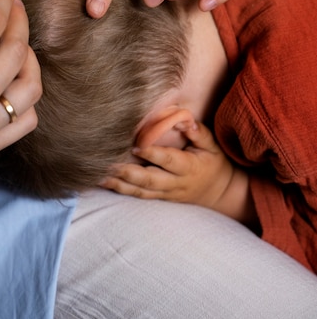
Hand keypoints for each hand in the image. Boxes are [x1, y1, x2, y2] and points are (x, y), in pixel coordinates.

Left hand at [101, 119, 236, 211]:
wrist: (219, 192)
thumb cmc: (213, 163)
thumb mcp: (212, 146)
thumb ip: (198, 133)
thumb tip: (184, 120)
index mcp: (189, 167)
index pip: (169, 161)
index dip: (153, 155)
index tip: (136, 147)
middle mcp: (176, 183)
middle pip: (150, 180)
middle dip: (128, 173)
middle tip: (108, 164)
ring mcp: (166, 193)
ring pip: (141, 191)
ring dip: (119, 184)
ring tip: (100, 176)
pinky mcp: (159, 198)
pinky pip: (139, 196)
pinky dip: (122, 190)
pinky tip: (105, 183)